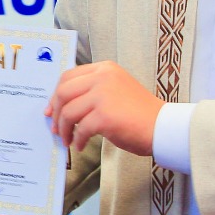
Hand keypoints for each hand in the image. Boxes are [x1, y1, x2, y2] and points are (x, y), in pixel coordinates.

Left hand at [45, 61, 162, 156]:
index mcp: (105, 69)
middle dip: (56, 113)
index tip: (51, 109)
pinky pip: (80, 129)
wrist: (163, 127)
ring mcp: (103, 95)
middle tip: (55, 128)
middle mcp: (103, 77)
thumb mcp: (116, 90)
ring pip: (68, 112)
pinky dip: (77, 140)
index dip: (55, 94)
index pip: (68, 76)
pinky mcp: (105, 115)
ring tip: (67, 140)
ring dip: (64, 129)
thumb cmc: (140, 113)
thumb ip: (92, 91)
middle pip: (63, 92)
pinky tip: (80, 145)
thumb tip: (62, 106)